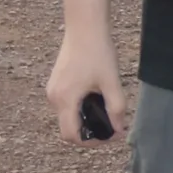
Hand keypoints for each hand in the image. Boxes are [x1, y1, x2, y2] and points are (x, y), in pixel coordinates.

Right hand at [45, 29, 126, 143]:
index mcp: (65, 99)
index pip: (71, 135)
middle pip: (68, 129)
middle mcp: (53, 98)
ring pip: (67, 117)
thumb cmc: (98, 53)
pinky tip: (98, 104)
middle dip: (90, 134)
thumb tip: (120, 129)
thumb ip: (116, 107)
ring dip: (86, 122)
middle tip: (113, 129)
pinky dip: (80, 111)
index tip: (111, 137)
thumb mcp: (111, 82)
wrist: (84, 29)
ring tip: (108, 115)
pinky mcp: (56, 84)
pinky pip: (66, 106)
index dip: (91, 143)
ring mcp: (52, 91)